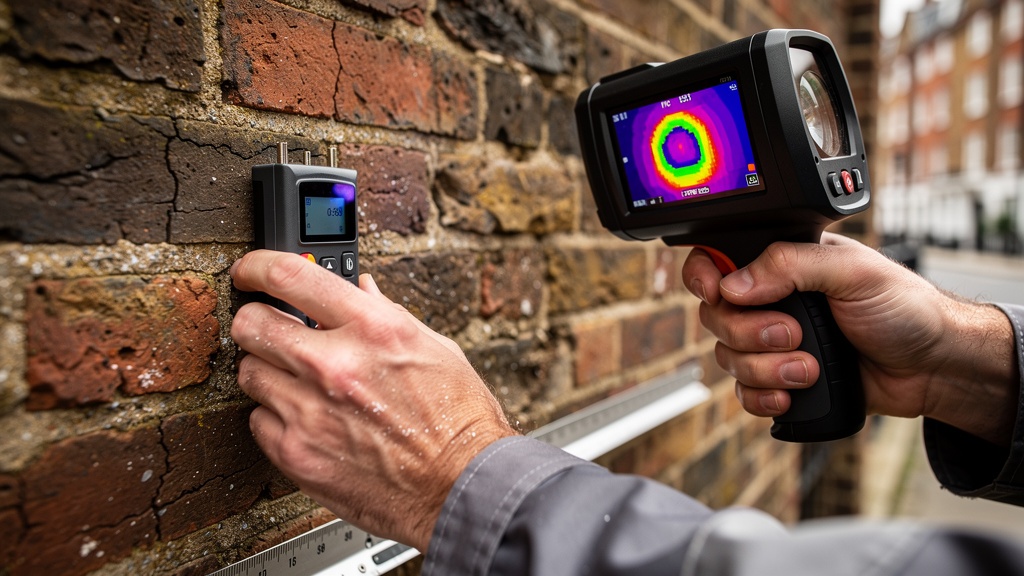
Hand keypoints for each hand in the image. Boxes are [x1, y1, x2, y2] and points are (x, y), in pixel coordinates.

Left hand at [230, 250, 515, 551]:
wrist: (462, 486)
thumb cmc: (459, 420)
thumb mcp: (435, 348)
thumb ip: (387, 314)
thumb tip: (361, 290)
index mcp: (374, 328)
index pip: (290, 275)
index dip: (258, 267)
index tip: (251, 272)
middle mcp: (335, 364)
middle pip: (252, 323)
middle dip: (256, 321)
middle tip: (268, 329)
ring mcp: (310, 411)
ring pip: (248, 372)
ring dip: (267, 371)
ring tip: (296, 381)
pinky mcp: (297, 453)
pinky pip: (258, 421)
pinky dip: (275, 418)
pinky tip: (306, 419)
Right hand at [682, 234, 1016, 445]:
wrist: (932, 368)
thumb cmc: (904, 308)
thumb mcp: (852, 271)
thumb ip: (791, 265)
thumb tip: (734, 284)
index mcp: (780, 264)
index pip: (717, 262)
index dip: (706, 278)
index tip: (719, 293)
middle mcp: (769, 302)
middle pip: (716, 318)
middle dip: (750, 334)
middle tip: (794, 334)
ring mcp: (772, 344)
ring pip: (728, 359)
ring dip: (765, 369)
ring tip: (809, 368)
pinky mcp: (781, 380)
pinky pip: (744, 394)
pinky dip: (761, 398)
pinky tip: (791, 393)